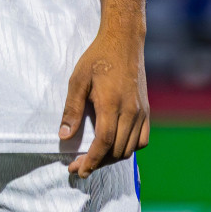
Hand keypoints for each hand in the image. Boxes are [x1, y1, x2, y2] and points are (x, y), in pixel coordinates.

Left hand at [60, 25, 148, 176]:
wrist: (124, 41)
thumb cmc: (98, 58)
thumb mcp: (78, 79)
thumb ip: (71, 109)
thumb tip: (64, 136)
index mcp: (112, 103)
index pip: (104, 142)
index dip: (91, 160)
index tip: (78, 170)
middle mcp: (131, 111)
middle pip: (117, 150)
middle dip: (97, 163)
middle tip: (79, 165)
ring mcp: (142, 112)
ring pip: (130, 149)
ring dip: (111, 158)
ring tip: (94, 158)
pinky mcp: (147, 110)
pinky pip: (142, 140)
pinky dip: (129, 149)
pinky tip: (115, 147)